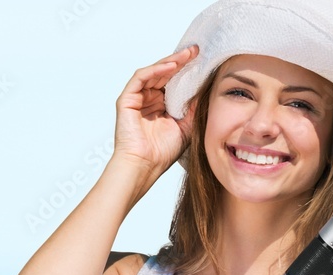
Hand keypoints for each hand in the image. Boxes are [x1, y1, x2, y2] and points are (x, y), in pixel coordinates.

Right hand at [111, 45, 198, 176]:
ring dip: (170, 62)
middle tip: (196, 51)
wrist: (145, 166)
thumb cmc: (162, 152)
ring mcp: (137, 99)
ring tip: (186, 56)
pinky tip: (171, 66)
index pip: (174, 82)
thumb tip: (206, 86)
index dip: (187, 70)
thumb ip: (194, 106)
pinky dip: (155, 70)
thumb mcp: (187, 125)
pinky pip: (141, 78)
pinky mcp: (127, 100)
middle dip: (181, 61)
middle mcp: (149, 100)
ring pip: (153, 73)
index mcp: (162, 106)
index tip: (203, 60)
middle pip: (164, 74)